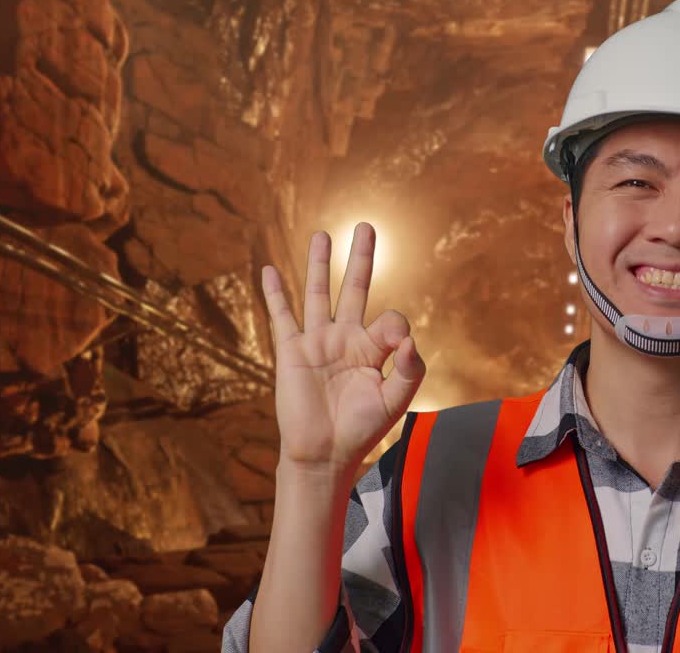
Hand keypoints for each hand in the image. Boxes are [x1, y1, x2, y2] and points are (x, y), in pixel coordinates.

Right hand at [260, 222, 425, 477]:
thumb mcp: (396, 399)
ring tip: (322, 234)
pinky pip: (282, 316)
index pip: (391, 319)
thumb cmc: (363, 428)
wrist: (325, 453)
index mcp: (374, 348)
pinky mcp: (291, 351)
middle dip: (361, 258)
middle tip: (367, 226)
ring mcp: (317, 342)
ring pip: (317, 293)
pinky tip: (269, 270)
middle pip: (354, 288)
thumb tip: (410, 336)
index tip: (399, 344)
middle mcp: (346, 338)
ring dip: (319, 264)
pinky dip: (274, 293)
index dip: (397, 326)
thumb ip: (410, 367)